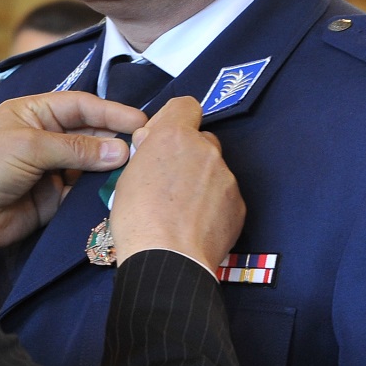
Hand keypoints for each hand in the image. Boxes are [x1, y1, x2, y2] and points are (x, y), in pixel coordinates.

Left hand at [0, 91, 145, 249]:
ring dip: (109, 168)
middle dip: (114, 141)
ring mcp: (48, 171)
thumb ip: (77, 148)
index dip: (110, 111)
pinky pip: (81, 195)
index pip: (81, 106)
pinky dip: (97, 194)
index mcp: (33, 113)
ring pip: (90, 166)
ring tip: (135, 170)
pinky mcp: (50, 201)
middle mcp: (43, 139)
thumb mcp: (30, 146)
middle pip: (90, 135)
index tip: (140, 121)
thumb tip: (121, 150)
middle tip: (144, 149)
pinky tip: (116, 192)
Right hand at [108, 97, 244, 269]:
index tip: (162, 139)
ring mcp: (227, 177)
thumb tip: (152, 142)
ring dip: (199, 181)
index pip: (186, 106)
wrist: (167, 259)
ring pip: (213, 169)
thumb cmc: (138, 219)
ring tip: (180, 209)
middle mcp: (206, 150)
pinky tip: (194, 223)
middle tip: (168, 180)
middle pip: (201, 140)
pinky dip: (212, 205)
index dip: (174, 120)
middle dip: (187, 154)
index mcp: (175, 137)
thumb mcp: (126, 177)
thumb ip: (146, 152)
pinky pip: (224, 195)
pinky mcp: (239, 204)